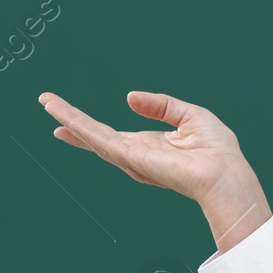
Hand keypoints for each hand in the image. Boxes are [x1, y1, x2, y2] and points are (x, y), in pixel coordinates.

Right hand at [38, 90, 270, 251]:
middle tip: (47, 105)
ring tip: (48, 103)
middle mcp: (136, 154)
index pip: (113, 134)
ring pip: (92, 136)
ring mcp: (131, 157)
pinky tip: (65, 118)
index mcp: (150, 145)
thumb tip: (129, 98)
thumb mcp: (190, 115)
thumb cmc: (217, 150)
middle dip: (71, 122)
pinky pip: (100, 139)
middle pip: (96, 136)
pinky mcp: (131, 157)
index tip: (68, 117)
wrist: (225, 173)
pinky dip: (81, 126)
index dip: (91, 126)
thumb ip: (160, 104)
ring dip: (69, 119)